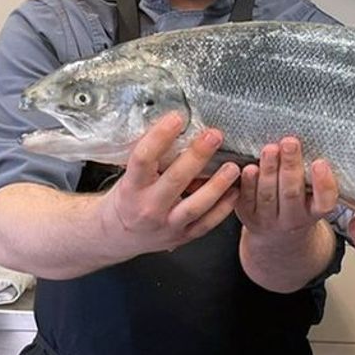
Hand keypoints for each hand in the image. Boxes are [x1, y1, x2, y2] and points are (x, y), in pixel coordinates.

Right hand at [100, 112, 239, 255]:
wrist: (119, 235)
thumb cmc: (128, 197)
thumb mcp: (129, 175)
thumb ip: (151, 157)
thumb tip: (178, 124)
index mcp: (132, 187)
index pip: (143, 159)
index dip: (159, 137)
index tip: (176, 118)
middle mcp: (148, 208)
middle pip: (175, 180)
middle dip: (197, 156)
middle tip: (214, 136)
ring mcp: (167, 224)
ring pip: (195, 206)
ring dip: (217, 185)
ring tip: (233, 167)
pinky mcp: (182, 236)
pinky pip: (207, 223)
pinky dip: (223, 208)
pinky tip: (235, 191)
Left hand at [236, 137, 338, 240]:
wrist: (277, 234)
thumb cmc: (298, 201)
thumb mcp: (312, 194)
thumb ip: (311, 173)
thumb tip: (309, 137)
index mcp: (314, 211)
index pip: (324, 201)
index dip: (324, 183)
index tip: (320, 163)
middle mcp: (293, 219)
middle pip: (292, 193)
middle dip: (290, 166)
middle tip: (290, 143)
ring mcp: (269, 220)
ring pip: (268, 195)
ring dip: (269, 170)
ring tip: (270, 149)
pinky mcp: (248, 216)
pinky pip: (247, 199)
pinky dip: (249, 183)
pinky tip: (250, 168)